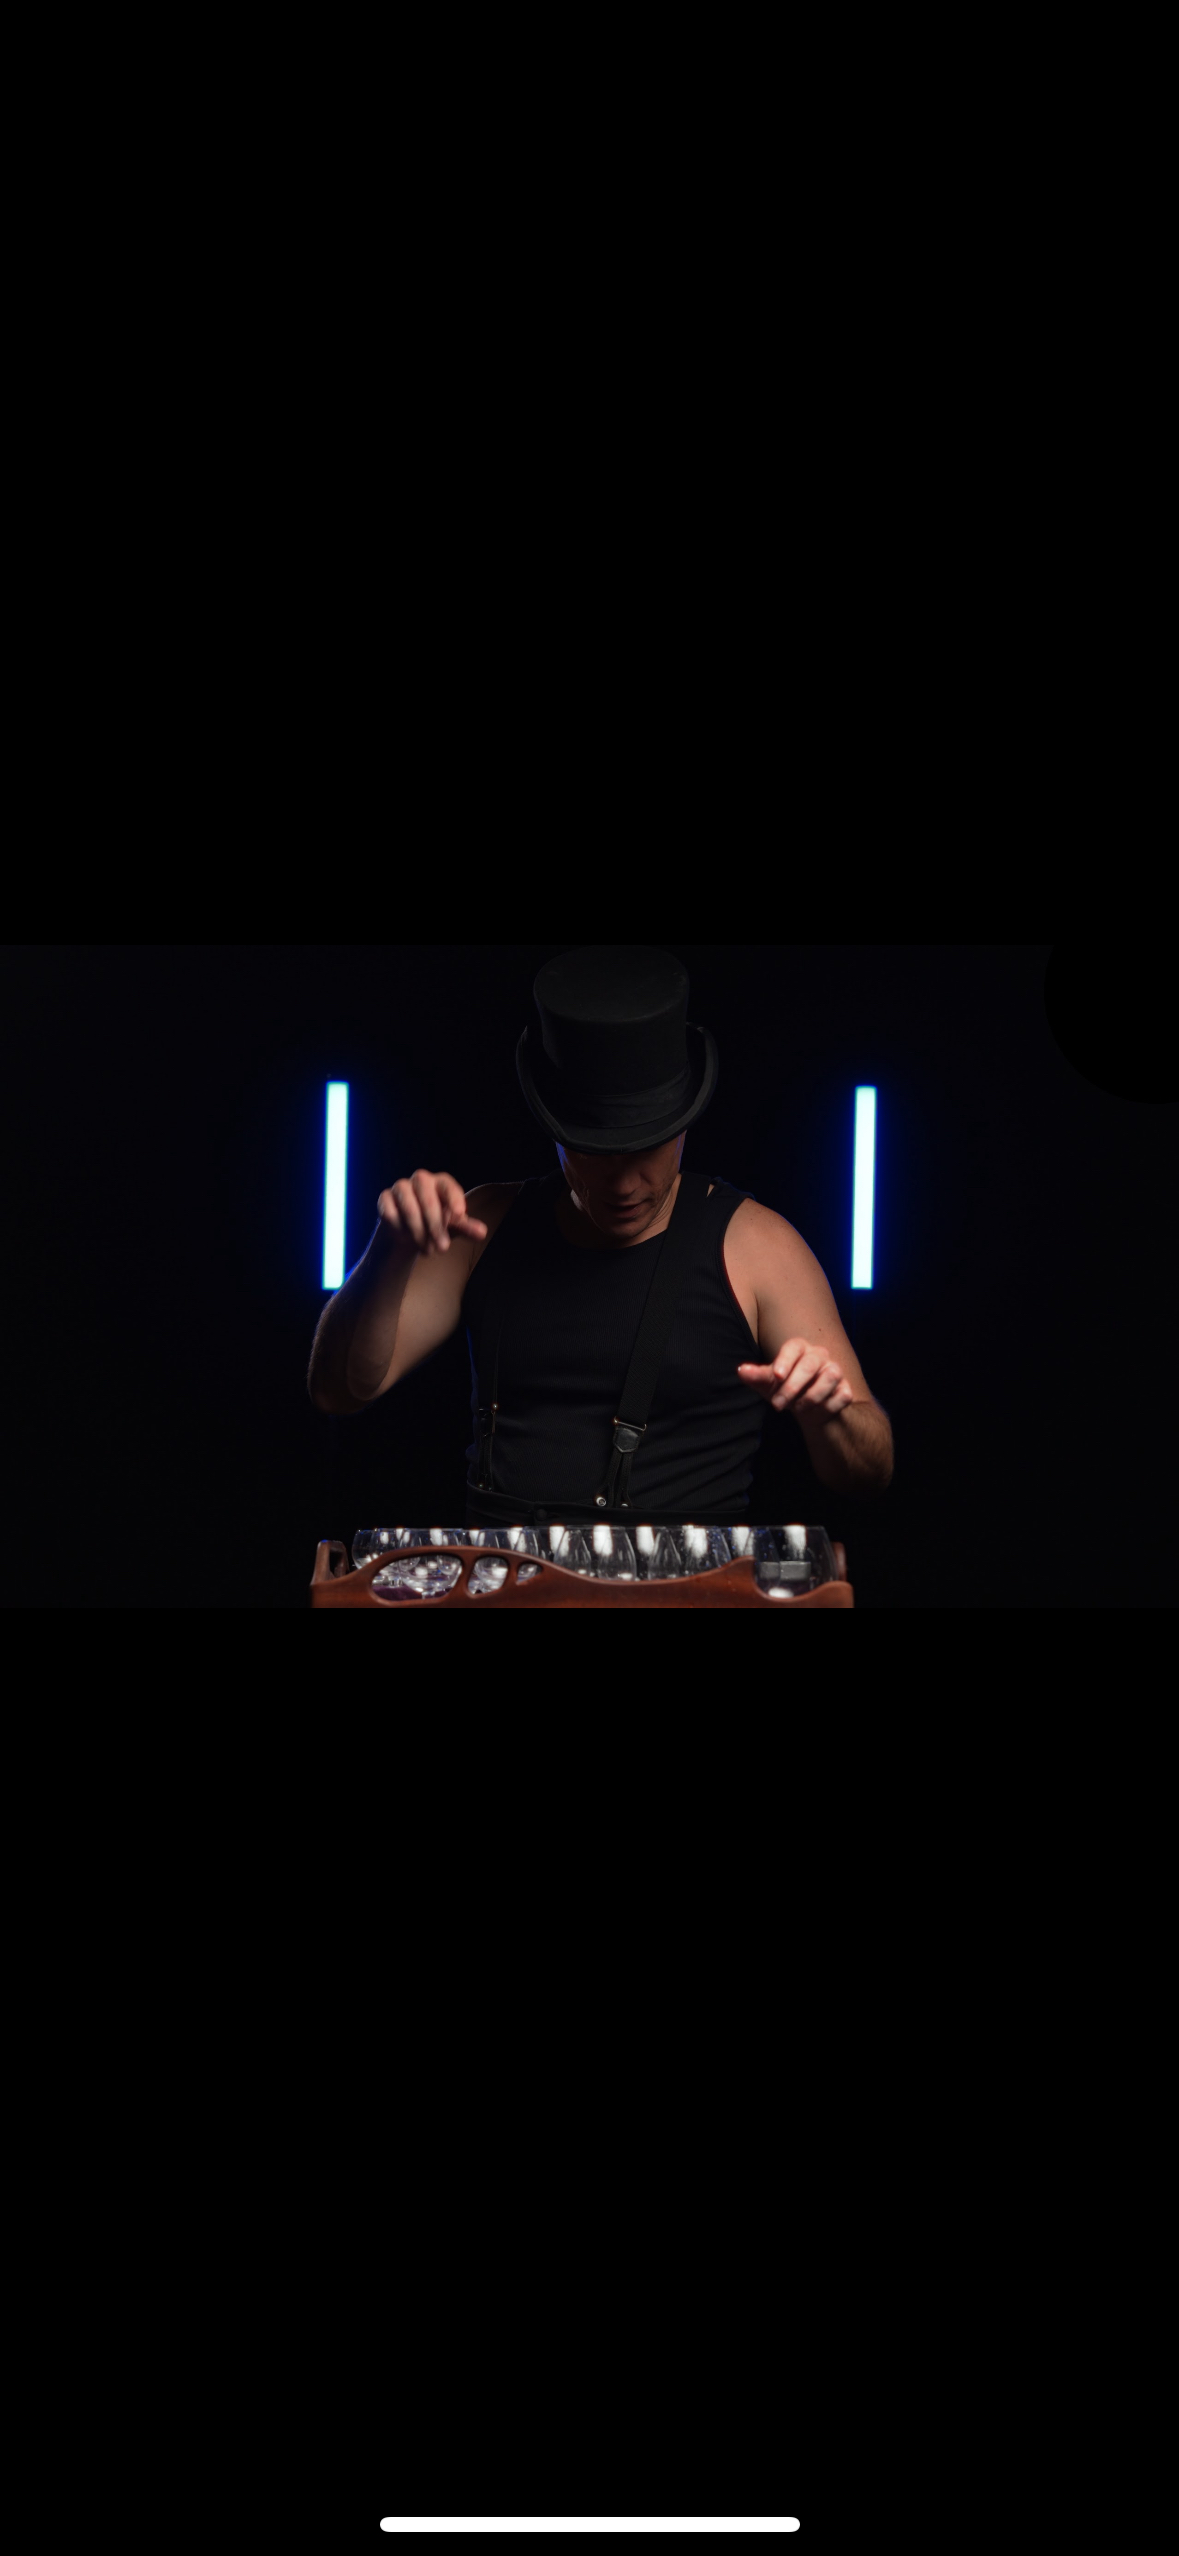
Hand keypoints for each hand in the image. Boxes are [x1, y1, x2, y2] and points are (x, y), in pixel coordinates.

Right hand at [376, 1171, 488, 1256]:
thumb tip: (482, 1232)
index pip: (447, 1185)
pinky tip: (406, 1238)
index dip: (454, 1198)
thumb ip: (467, 1228)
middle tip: (443, 1248)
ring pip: (408, 1207)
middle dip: (436, 1225)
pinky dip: (400, 1229)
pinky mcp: (384, 1199)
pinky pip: (390, 1213)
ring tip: (427, 1250)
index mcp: (440, 1183)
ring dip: (419, 1231)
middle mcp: (421, 1180)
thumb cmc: (436, 1225)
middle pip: (427, 1198)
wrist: (408, 1233)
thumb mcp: (453, 1228)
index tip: (459, 1215)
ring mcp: (401, 1188)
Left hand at [738, 1338, 856, 1414]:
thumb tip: (741, 1370)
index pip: (793, 1347)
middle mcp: (819, 1355)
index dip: (785, 1360)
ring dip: (812, 1396)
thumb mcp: (768, 1385)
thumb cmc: (785, 1390)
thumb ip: (756, 1376)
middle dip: (793, 1386)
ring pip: (830, 1377)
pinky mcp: (846, 1388)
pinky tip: (819, 1410)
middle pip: (810, 1364)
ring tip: (798, 1408)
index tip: (776, 1375)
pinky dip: (828, 1406)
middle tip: (777, 1404)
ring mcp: (835, 1371)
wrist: (808, 1410)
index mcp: (799, 1349)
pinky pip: (842, 1395)